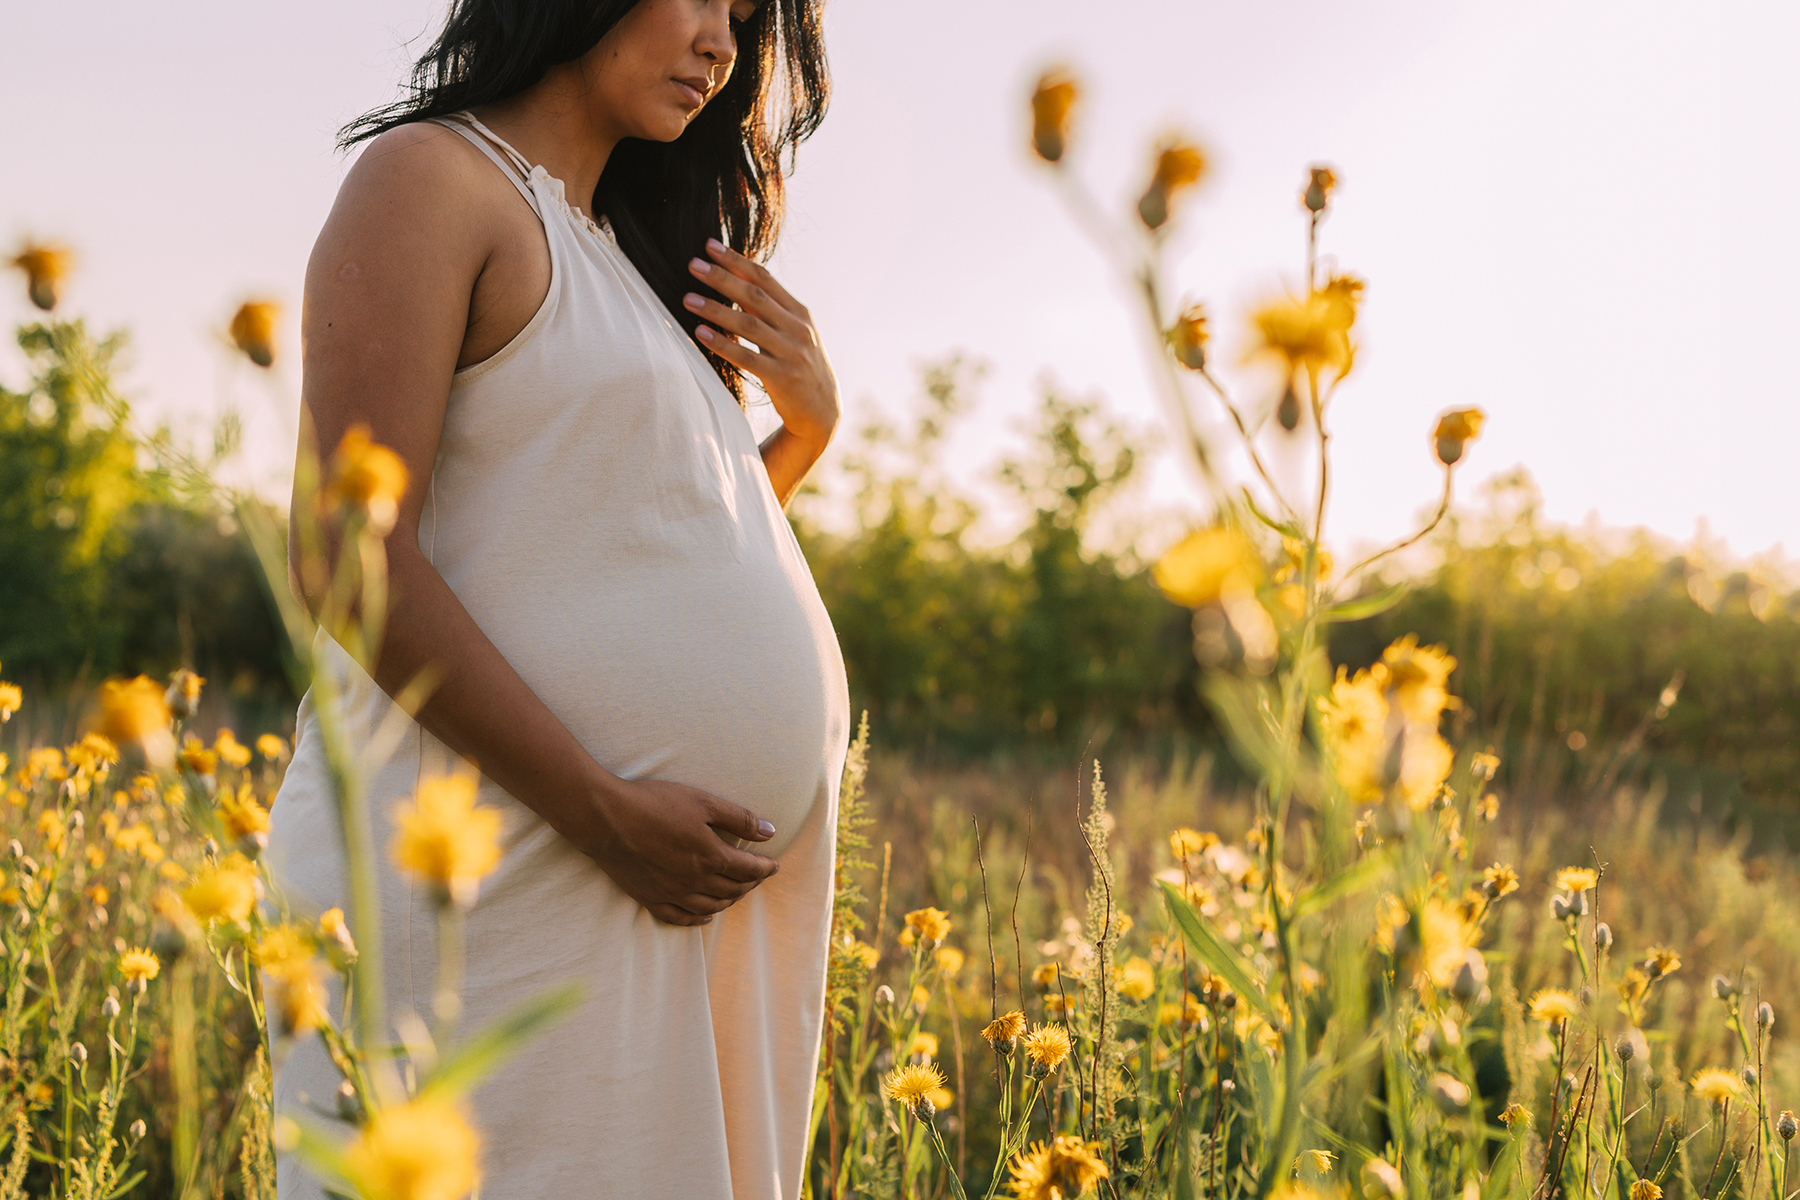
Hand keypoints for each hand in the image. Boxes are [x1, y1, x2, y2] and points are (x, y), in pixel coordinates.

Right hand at [571, 775, 780, 925]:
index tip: (775, 865)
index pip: (748, 870)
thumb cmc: (654, 804)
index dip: (765, 868)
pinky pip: (678, 917)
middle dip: (750, 884)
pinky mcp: (648, 897)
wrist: (606, 818)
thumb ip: (739, 819)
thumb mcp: (703, 802)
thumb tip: (770, 832)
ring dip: (728, 901)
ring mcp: (670, 892)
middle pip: (731, 890)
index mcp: (710, 857)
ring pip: (709, 907)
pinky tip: (705, 916)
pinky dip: (696, 919)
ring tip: (737, 894)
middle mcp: (694, 881)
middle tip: (757, 876)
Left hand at [684, 239, 839, 447]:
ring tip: (687, 299)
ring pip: (748, 324)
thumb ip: (768, 309)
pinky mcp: (782, 378)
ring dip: (715, 309)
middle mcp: (797, 329)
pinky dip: (722, 344)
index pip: (764, 278)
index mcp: (799, 313)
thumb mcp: (792, 332)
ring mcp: (791, 353)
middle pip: (754, 296)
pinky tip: (700, 332)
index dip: (736, 260)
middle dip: (721, 278)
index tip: (709, 245)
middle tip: (693, 264)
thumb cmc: (799, 365)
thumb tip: (735, 279)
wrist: (823, 410)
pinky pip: (746, 357)